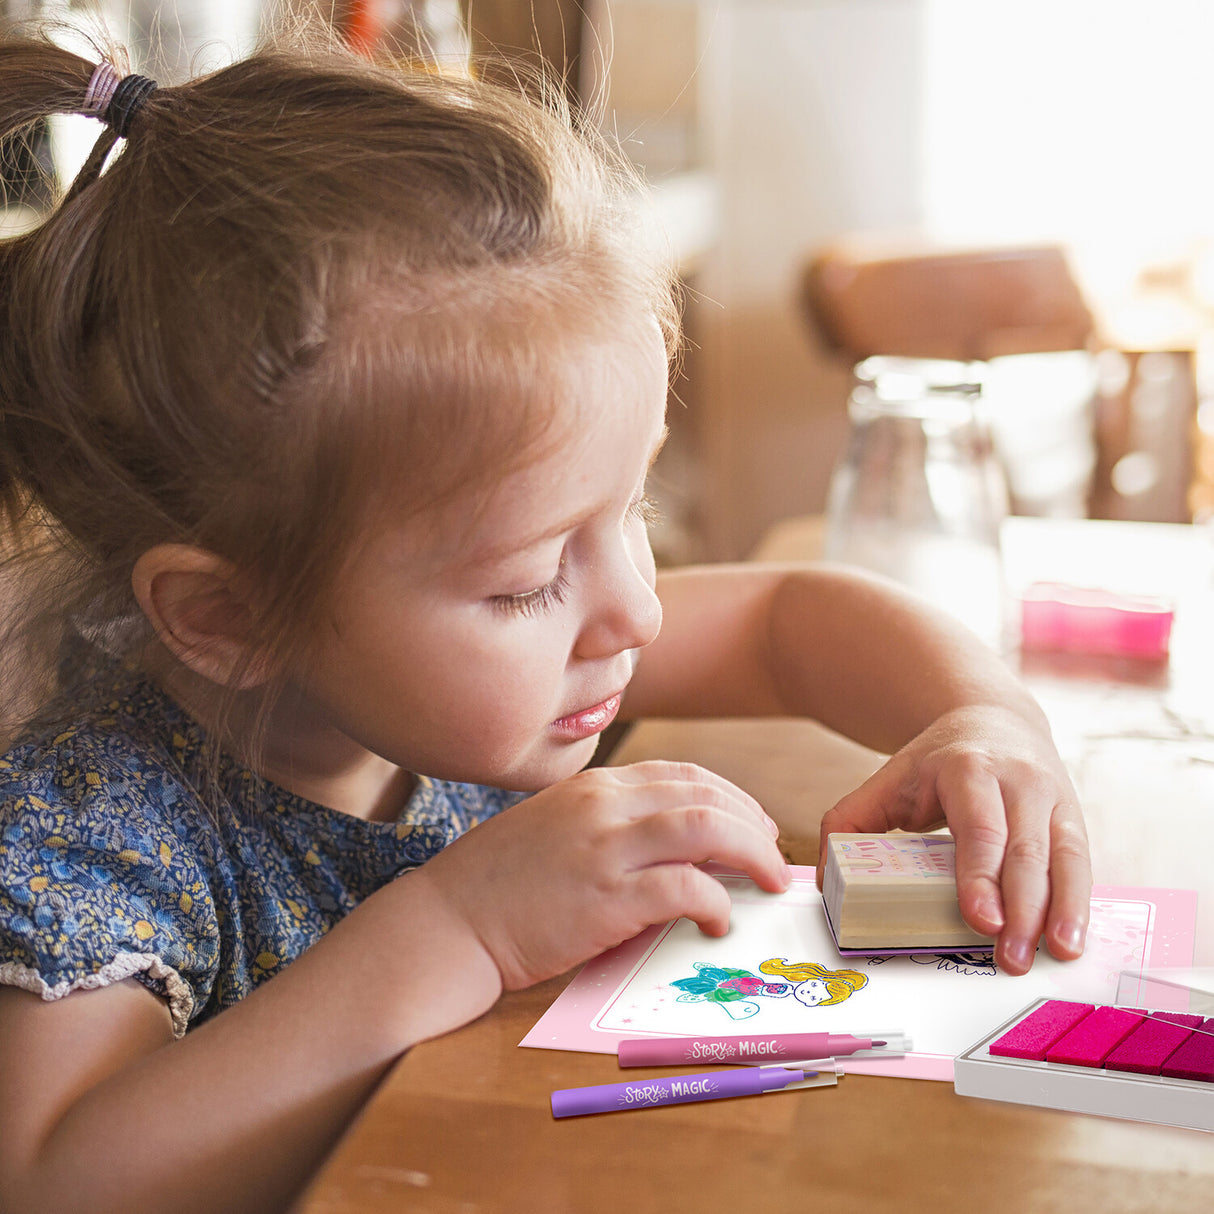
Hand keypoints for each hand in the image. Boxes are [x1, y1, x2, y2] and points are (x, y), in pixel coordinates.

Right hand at [418, 761, 789, 989]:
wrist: (449, 921)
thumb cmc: (500, 883)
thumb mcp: (558, 829)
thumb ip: (613, 826)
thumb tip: (678, 849)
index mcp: (595, 785)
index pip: (684, 774)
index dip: (732, 797)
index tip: (754, 823)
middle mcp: (604, 805)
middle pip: (705, 796)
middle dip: (753, 824)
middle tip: (772, 856)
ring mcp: (604, 848)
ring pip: (706, 829)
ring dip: (751, 853)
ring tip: (768, 880)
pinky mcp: (605, 898)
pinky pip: (683, 889)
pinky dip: (713, 902)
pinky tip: (716, 920)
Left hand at [817, 705, 1090, 974]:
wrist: (994, 719)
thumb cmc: (935, 763)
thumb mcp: (887, 779)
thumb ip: (848, 822)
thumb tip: (825, 881)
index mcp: (968, 769)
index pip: (978, 828)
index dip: (980, 875)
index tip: (980, 920)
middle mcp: (1017, 780)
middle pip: (1024, 850)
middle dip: (1021, 908)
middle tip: (1009, 959)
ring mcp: (1052, 797)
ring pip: (1062, 857)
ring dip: (1060, 912)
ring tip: (1053, 956)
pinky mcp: (1073, 817)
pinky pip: (1080, 863)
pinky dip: (1079, 904)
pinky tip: (1072, 941)